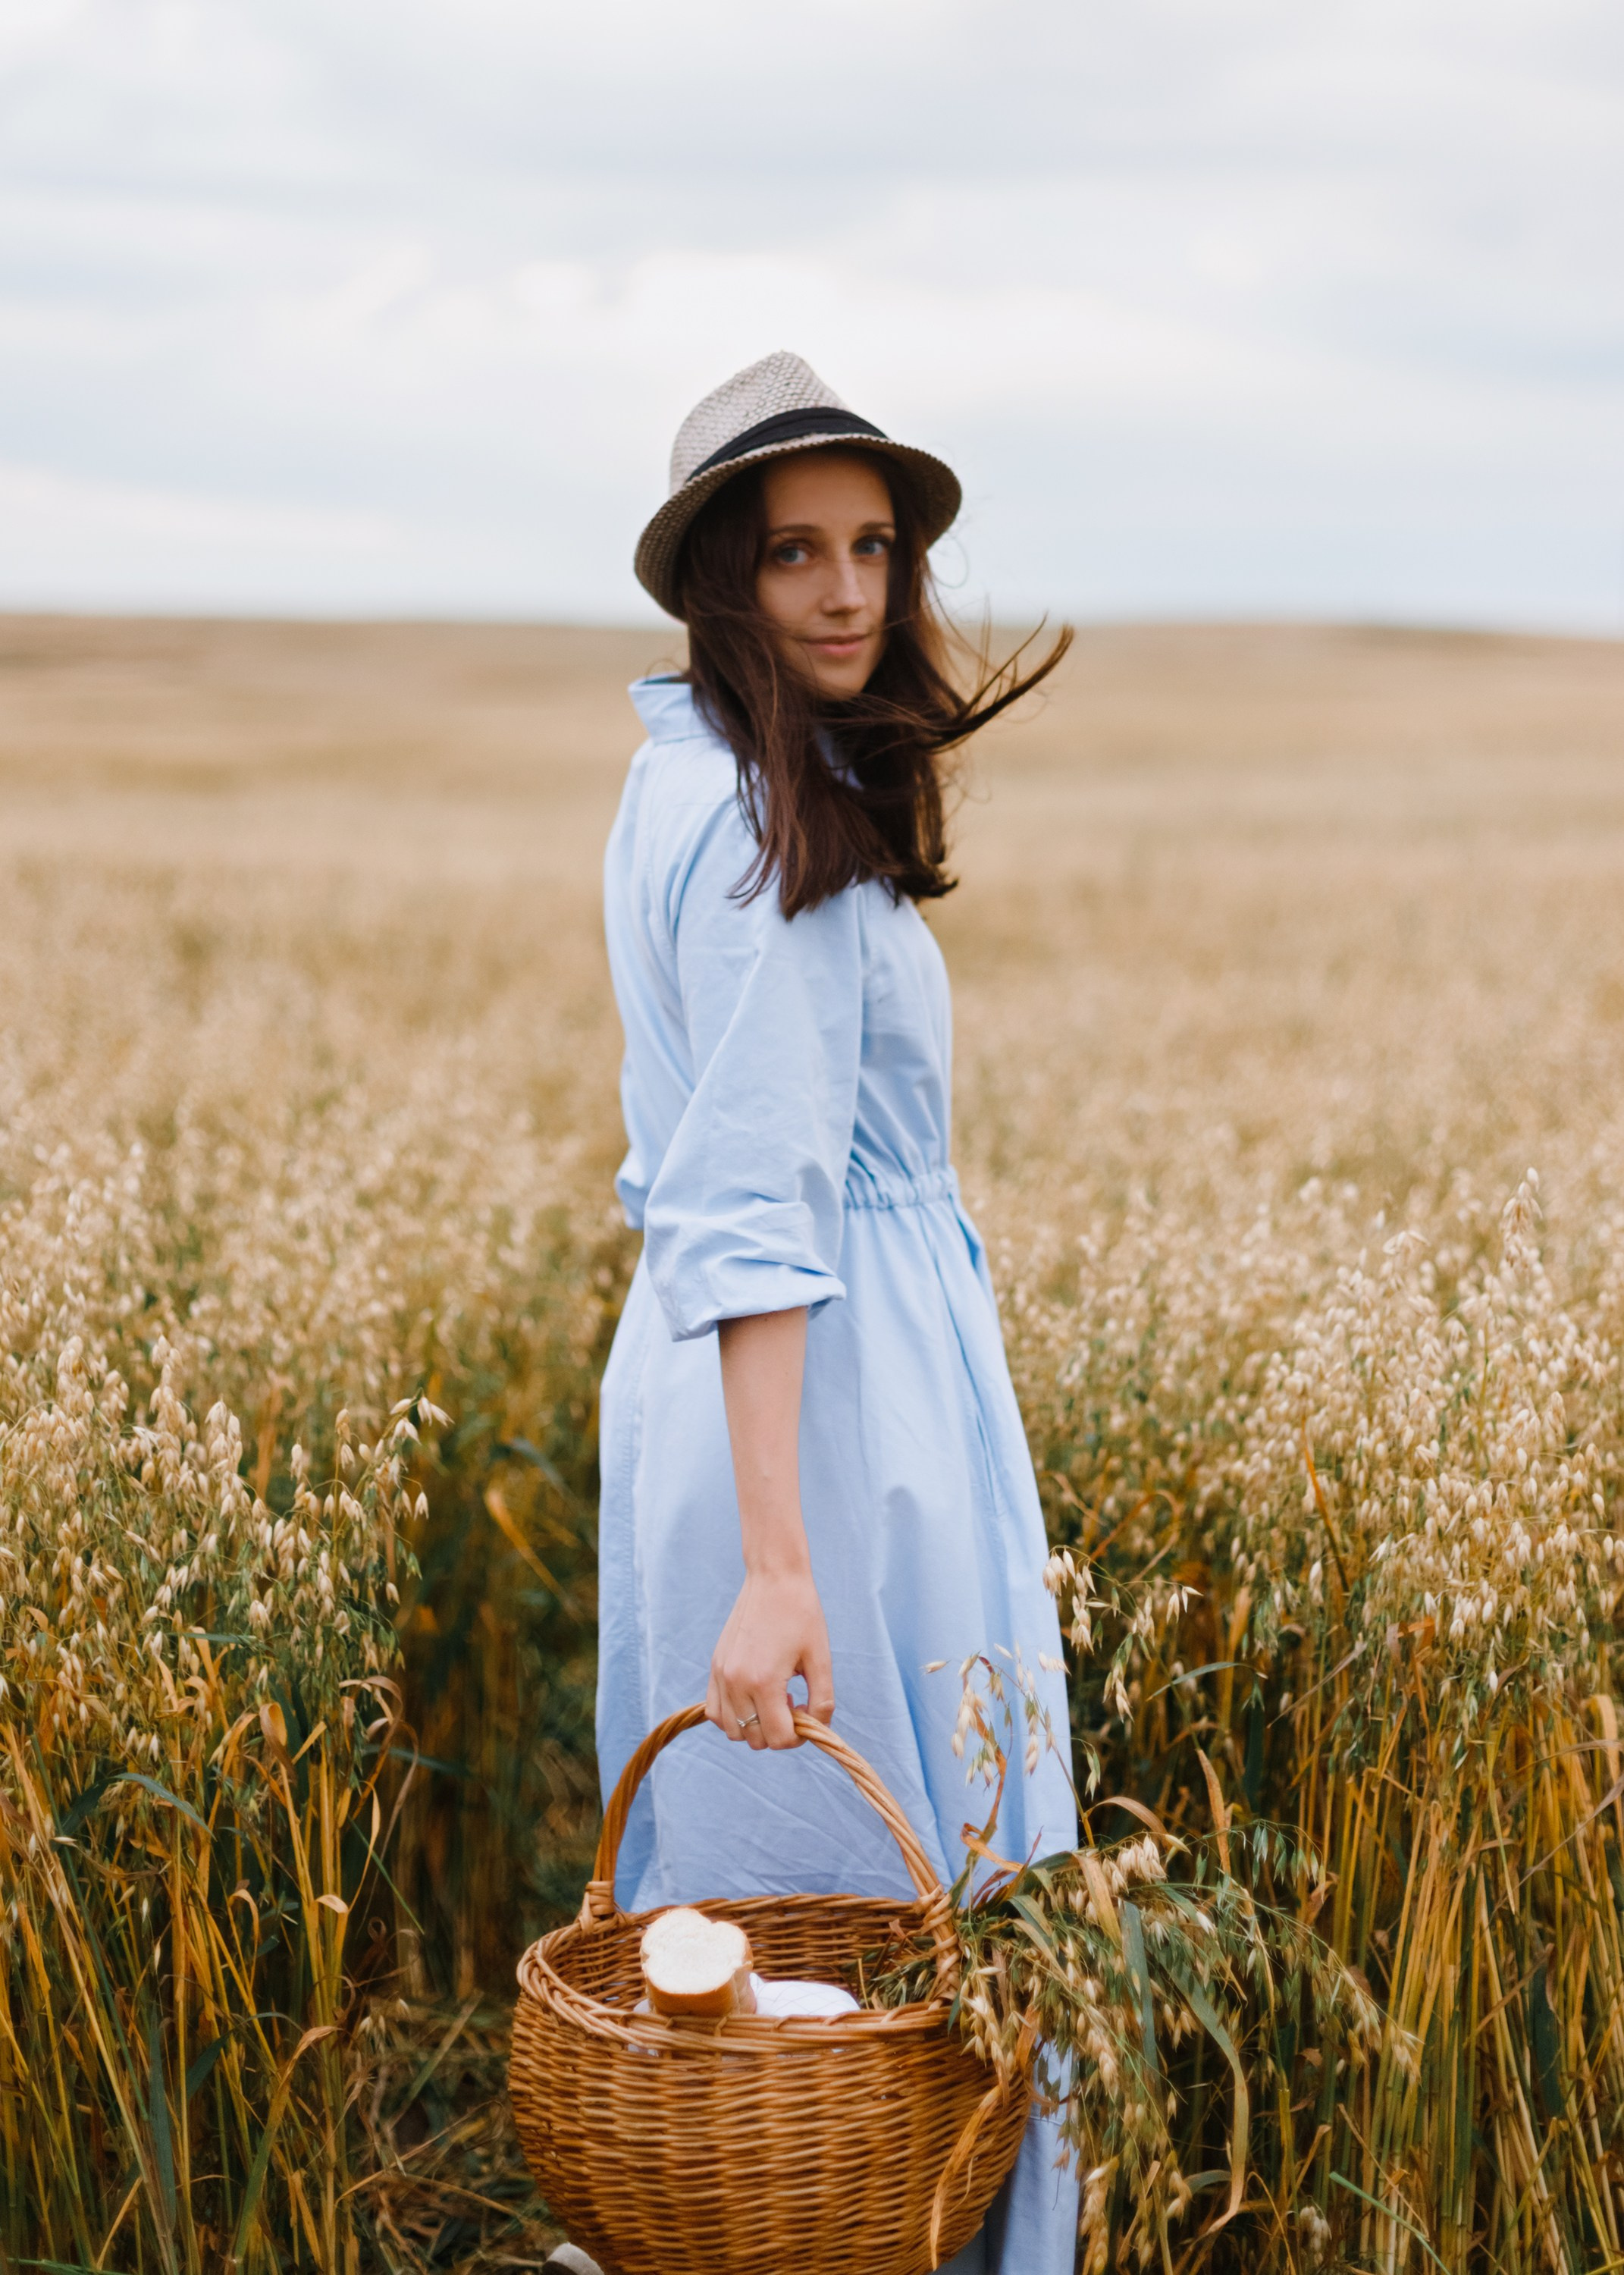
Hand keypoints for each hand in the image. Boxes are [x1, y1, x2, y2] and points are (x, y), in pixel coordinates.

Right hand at [705, 1564, 834, 1749]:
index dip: (799, 1735)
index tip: (807, 1711)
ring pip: (732, 1731)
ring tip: (772, 1698)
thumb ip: (822, 1701)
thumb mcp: (821, 1659)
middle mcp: (736, 1682)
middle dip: (777, 1731)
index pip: (778, 1738)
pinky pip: (713, 1712)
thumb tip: (814, 1729)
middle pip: (755, 1739)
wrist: (774, 1578)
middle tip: (793, 1702)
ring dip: (754, 1725)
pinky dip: (732, 1716)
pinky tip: (752, 1697)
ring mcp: (721, 1675)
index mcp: (764, 1682)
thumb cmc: (802, 1615)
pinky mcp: (714, 1666)